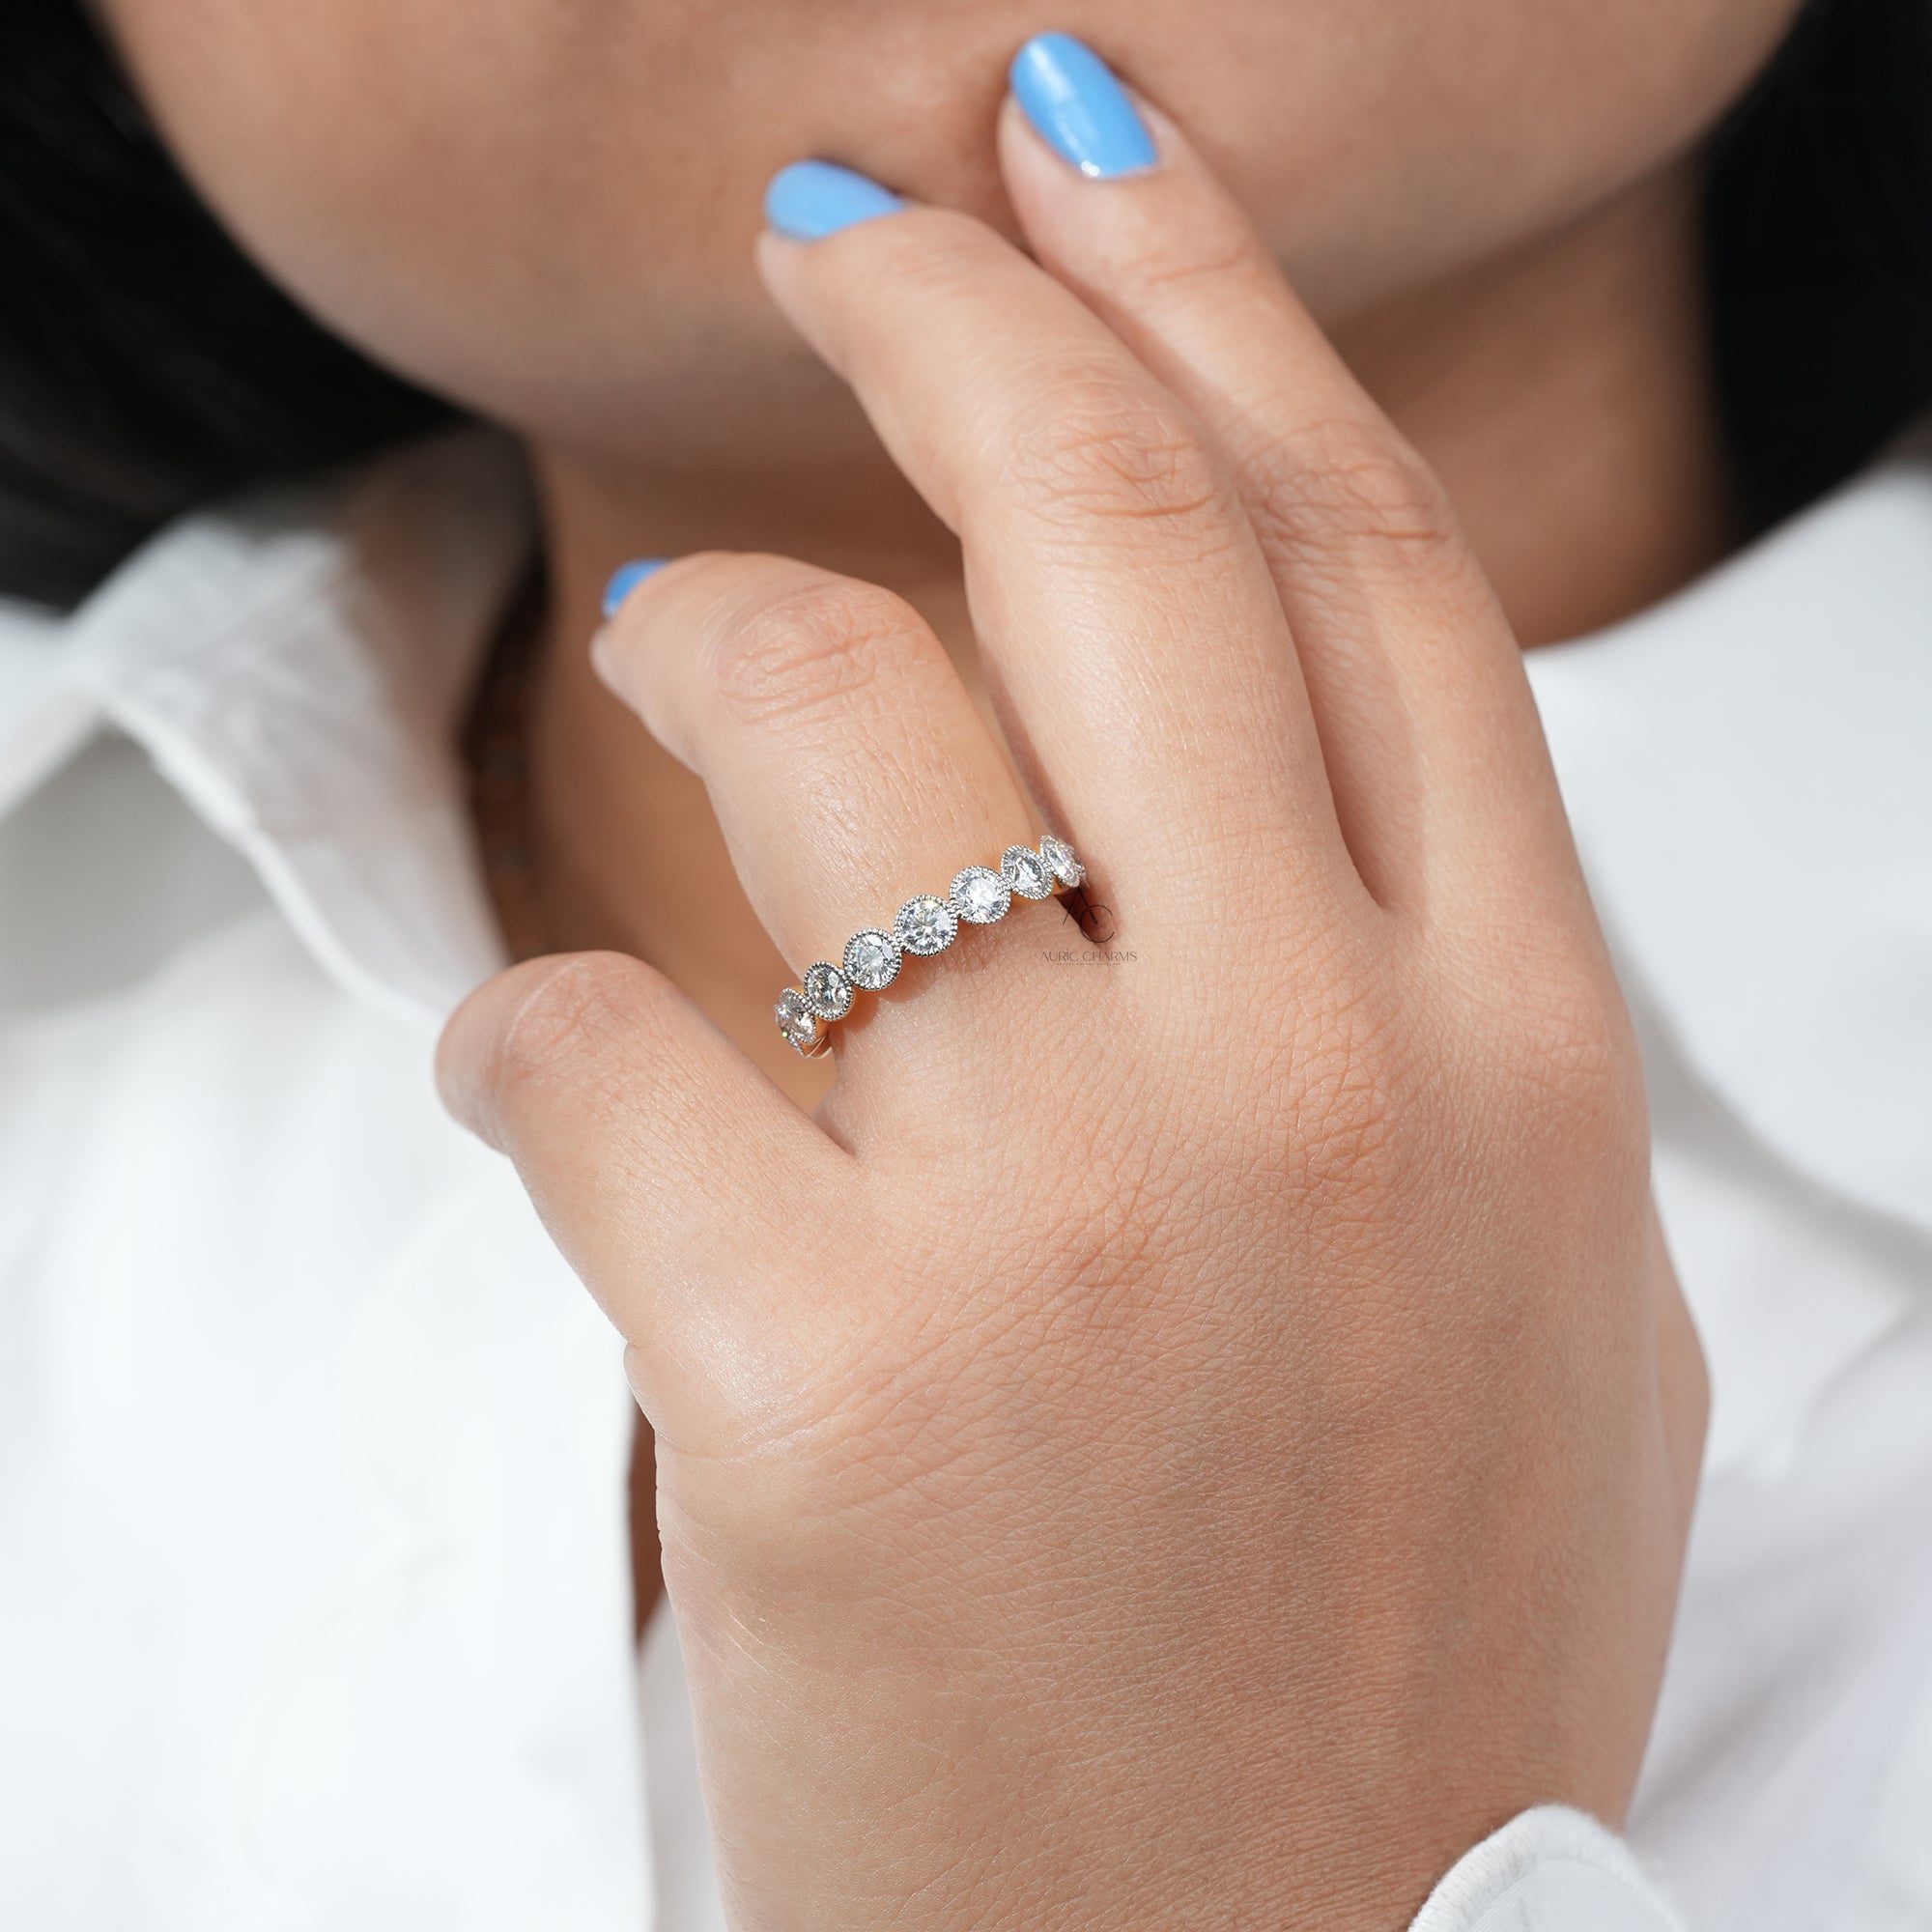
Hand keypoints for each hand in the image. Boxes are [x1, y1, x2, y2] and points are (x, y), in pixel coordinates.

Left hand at [439, 58, 1705, 1931]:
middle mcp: (1326, 1088)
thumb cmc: (1390, 1669)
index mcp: (1513, 1059)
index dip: (1218, 303)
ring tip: (660, 640)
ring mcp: (1083, 1229)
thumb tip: (1300, 819)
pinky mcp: (829, 1388)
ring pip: (835, 728)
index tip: (1091, 155)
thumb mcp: (1531, 1305)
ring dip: (708, 631)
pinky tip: (531, 1076)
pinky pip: (599, 1055)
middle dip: (963, 311)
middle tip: (852, 223)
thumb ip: (1443, 1033)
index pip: (1360, 559)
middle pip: (1121, 540)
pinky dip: (523, 1032)